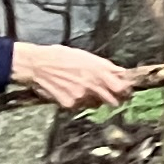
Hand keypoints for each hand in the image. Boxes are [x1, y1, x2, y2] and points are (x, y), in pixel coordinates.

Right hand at [10, 42, 137, 110]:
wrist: (38, 65)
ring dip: (93, 100)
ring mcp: (82, 96)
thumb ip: (105, 67)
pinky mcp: (71, 105)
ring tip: (81, 88)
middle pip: (114, 100)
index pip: (122, 87)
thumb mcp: (86, 56)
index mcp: (99, 70)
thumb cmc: (60, 57)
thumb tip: (121, 73)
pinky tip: (68, 91)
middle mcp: (93, 84)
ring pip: (96, 105)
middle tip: (108, 95)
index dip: (126, 90)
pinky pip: (80, 107)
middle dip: (114, 99)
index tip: (126, 91)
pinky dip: (77, 102)